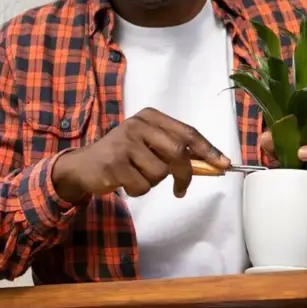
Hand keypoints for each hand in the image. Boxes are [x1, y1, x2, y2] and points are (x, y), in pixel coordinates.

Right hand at [52, 107, 230, 202]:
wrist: (83, 165)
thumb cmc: (124, 156)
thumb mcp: (149, 145)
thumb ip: (175, 150)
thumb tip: (212, 164)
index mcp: (151, 117)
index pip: (188, 132)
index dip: (208, 150)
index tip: (224, 165)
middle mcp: (138, 125)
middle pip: (178, 151)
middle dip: (185, 174)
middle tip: (181, 189)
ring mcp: (125, 143)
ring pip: (160, 173)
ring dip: (153, 183)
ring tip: (137, 176)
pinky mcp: (114, 163)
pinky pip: (142, 186)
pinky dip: (138, 191)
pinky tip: (125, 182)